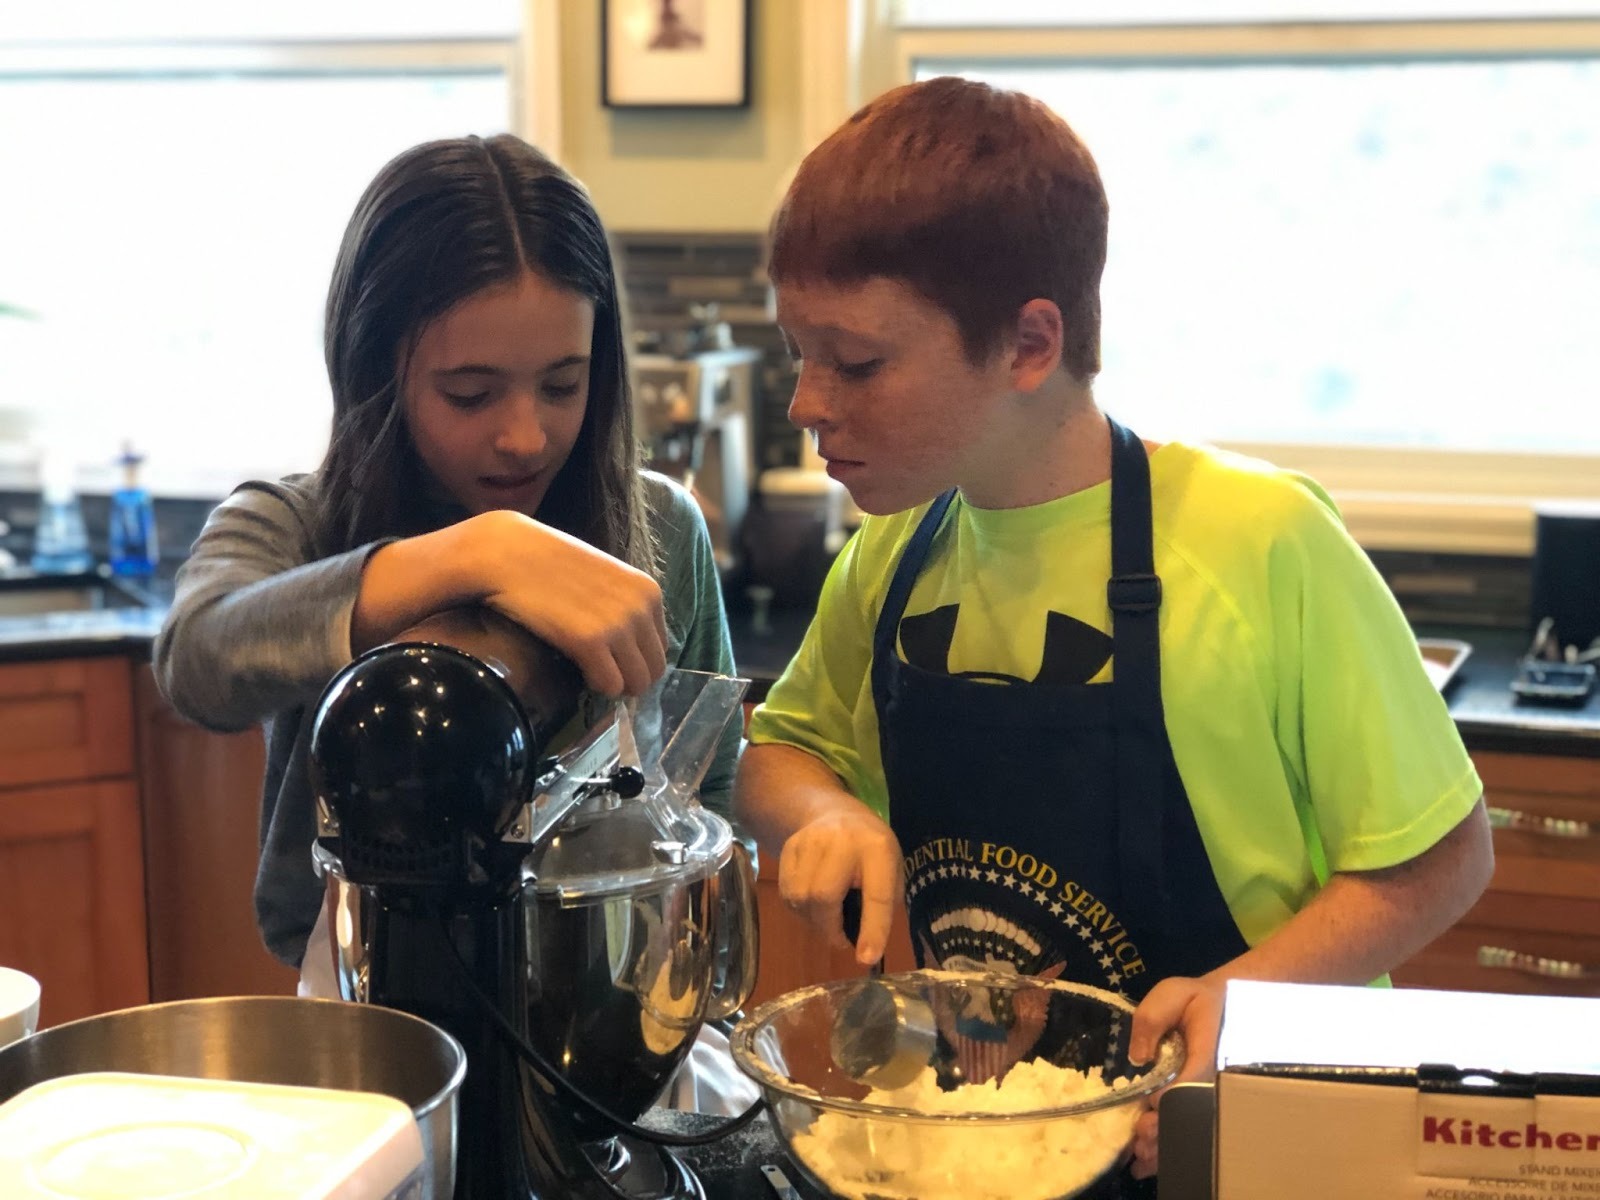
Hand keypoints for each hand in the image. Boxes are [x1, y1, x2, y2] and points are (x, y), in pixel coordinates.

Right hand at [471, 511, 667, 696]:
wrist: (510, 553)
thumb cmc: (551, 563)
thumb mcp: (605, 577)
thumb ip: (624, 605)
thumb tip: (631, 645)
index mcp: (648, 592)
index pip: (660, 647)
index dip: (637, 659)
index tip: (613, 659)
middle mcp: (641, 608)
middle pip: (654, 670)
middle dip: (630, 678)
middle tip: (601, 673)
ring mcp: (618, 625)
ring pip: (636, 683)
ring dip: (614, 684)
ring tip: (589, 671)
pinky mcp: (590, 641)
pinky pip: (610, 685)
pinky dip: (596, 686)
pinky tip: (579, 670)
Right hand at [778, 804, 902, 964]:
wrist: (832, 811)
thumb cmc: (869, 848)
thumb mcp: (890, 868)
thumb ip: (882, 903)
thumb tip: (865, 948)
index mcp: (877, 847)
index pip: (876, 894)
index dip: (873, 928)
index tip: (865, 958)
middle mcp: (841, 841)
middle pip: (823, 896)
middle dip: (829, 927)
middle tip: (840, 938)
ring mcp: (809, 841)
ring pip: (800, 898)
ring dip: (812, 920)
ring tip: (827, 917)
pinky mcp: (788, 848)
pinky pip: (786, 893)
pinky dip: (799, 909)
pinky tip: (811, 902)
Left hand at [1125, 974, 1224, 1179]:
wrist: (1224, 1005)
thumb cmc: (1194, 1000)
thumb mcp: (1171, 993)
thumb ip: (1152, 1019)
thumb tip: (1138, 1056)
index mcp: (1209, 1048)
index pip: (1194, 1078)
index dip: (1173, 1095)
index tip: (1151, 1105)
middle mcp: (1214, 1076)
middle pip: (1193, 1110)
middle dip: (1167, 1127)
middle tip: (1141, 1139)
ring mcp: (1210, 1091)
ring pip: (1191, 1124)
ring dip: (1165, 1142)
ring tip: (1139, 1157)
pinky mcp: (1201, 1099)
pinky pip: (1188, 1126)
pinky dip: (1168, 1144)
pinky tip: (1146, 1162)